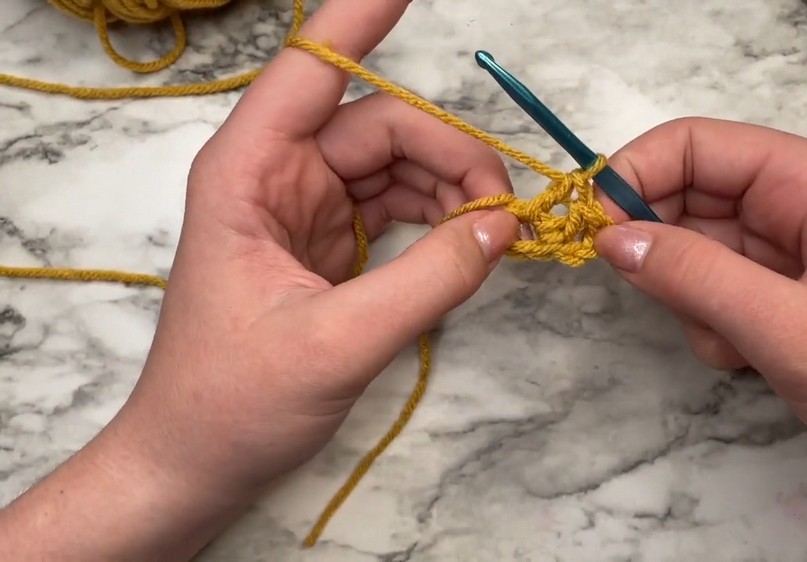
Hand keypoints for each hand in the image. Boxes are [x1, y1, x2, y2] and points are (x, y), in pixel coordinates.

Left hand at [0, 0, 516, 558]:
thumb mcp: (337, 342)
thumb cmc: (234, 401)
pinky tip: (468, 242)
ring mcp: (305, 210)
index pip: (308, 72)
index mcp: (248, 175)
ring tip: (494, 230)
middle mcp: (276, 177)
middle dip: (448, 153)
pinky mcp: (329, 244)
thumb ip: (428, 280)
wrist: (198, 462)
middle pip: (378, 126)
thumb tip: (503, 224)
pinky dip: (438, 219)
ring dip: (450, 187)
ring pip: (394, 165)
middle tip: (504, 202)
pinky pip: (396, 206)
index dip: (357, 21)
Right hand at [594, 118, 806, 559]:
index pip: (698, 144)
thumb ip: (699, 279)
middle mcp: (797, 203)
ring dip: (687, 296)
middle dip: (660, 245)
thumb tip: (613, 238)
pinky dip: (707, 322)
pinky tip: (746, 358)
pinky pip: (710, 286)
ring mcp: (786, 248)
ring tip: (733, 342)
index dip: (635, 175)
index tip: (593, 229)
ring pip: (692, 245)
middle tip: (657, 297)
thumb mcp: (797, 330)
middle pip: (688, 192)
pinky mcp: (778, 290)